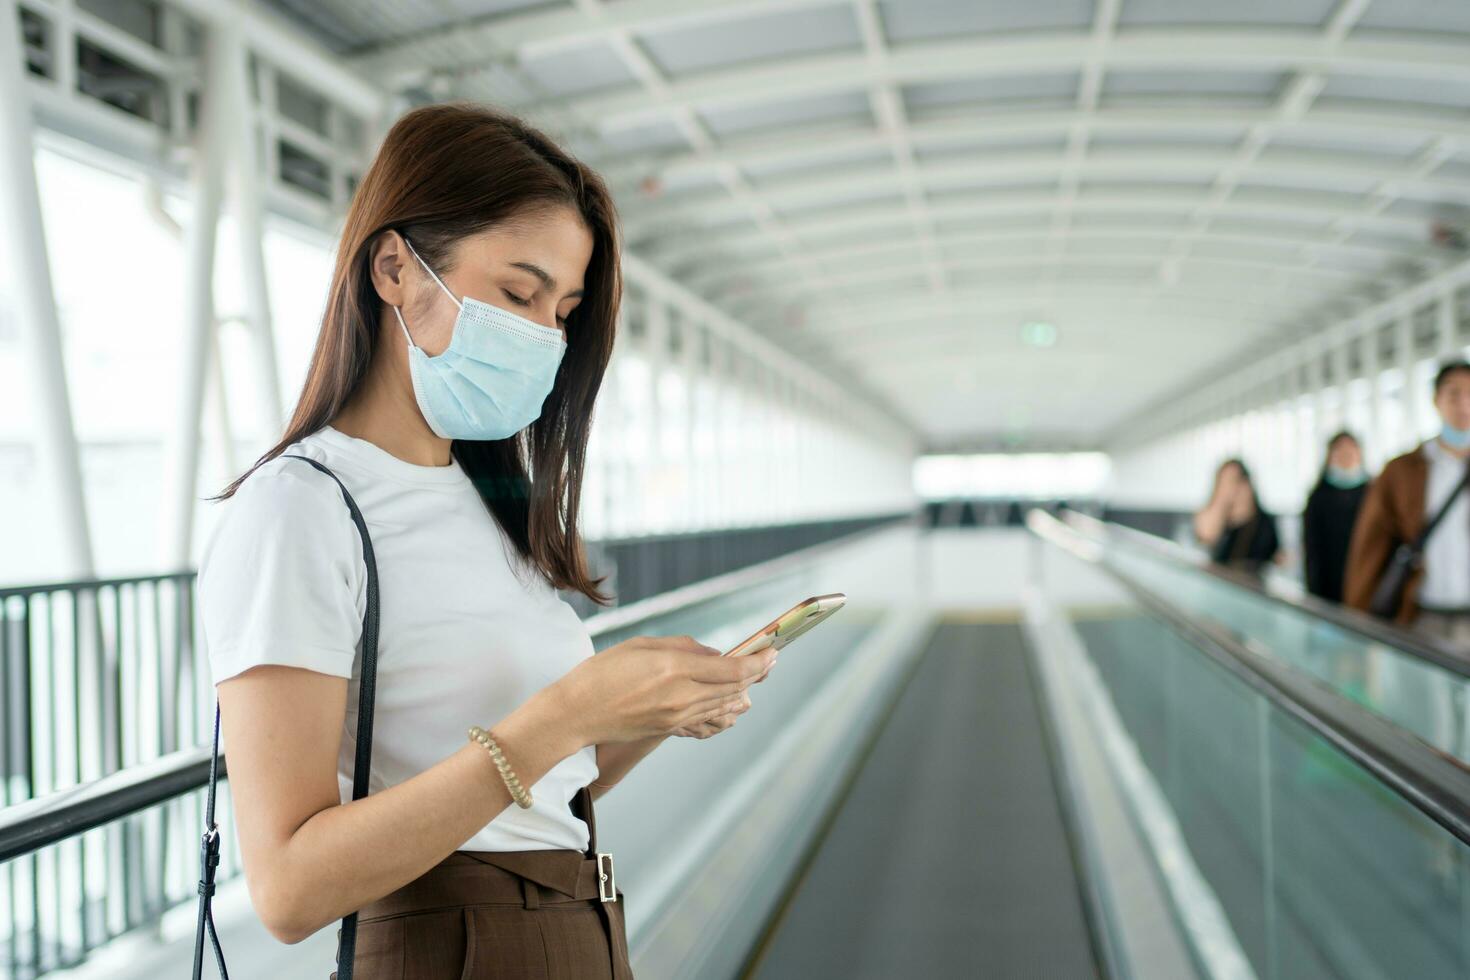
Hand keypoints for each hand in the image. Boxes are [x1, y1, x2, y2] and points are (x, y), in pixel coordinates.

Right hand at [547, 635, 776, 745]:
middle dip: (756, 674)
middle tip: (771, 661)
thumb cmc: (602, 673)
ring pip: (723, 704)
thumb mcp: (642, 645)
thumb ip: (683, 647)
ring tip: (756, 679)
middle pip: (734, 688)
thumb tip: (713, 654)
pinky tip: (732, 702)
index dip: (758, 661)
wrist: (576, 713)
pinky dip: (725, 708)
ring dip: (744, 691)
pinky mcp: (670, 728)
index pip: (732, 669)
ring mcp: (677, 717)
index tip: (773, 652)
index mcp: (674, 669)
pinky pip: (707, 718)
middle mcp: (681, 696)